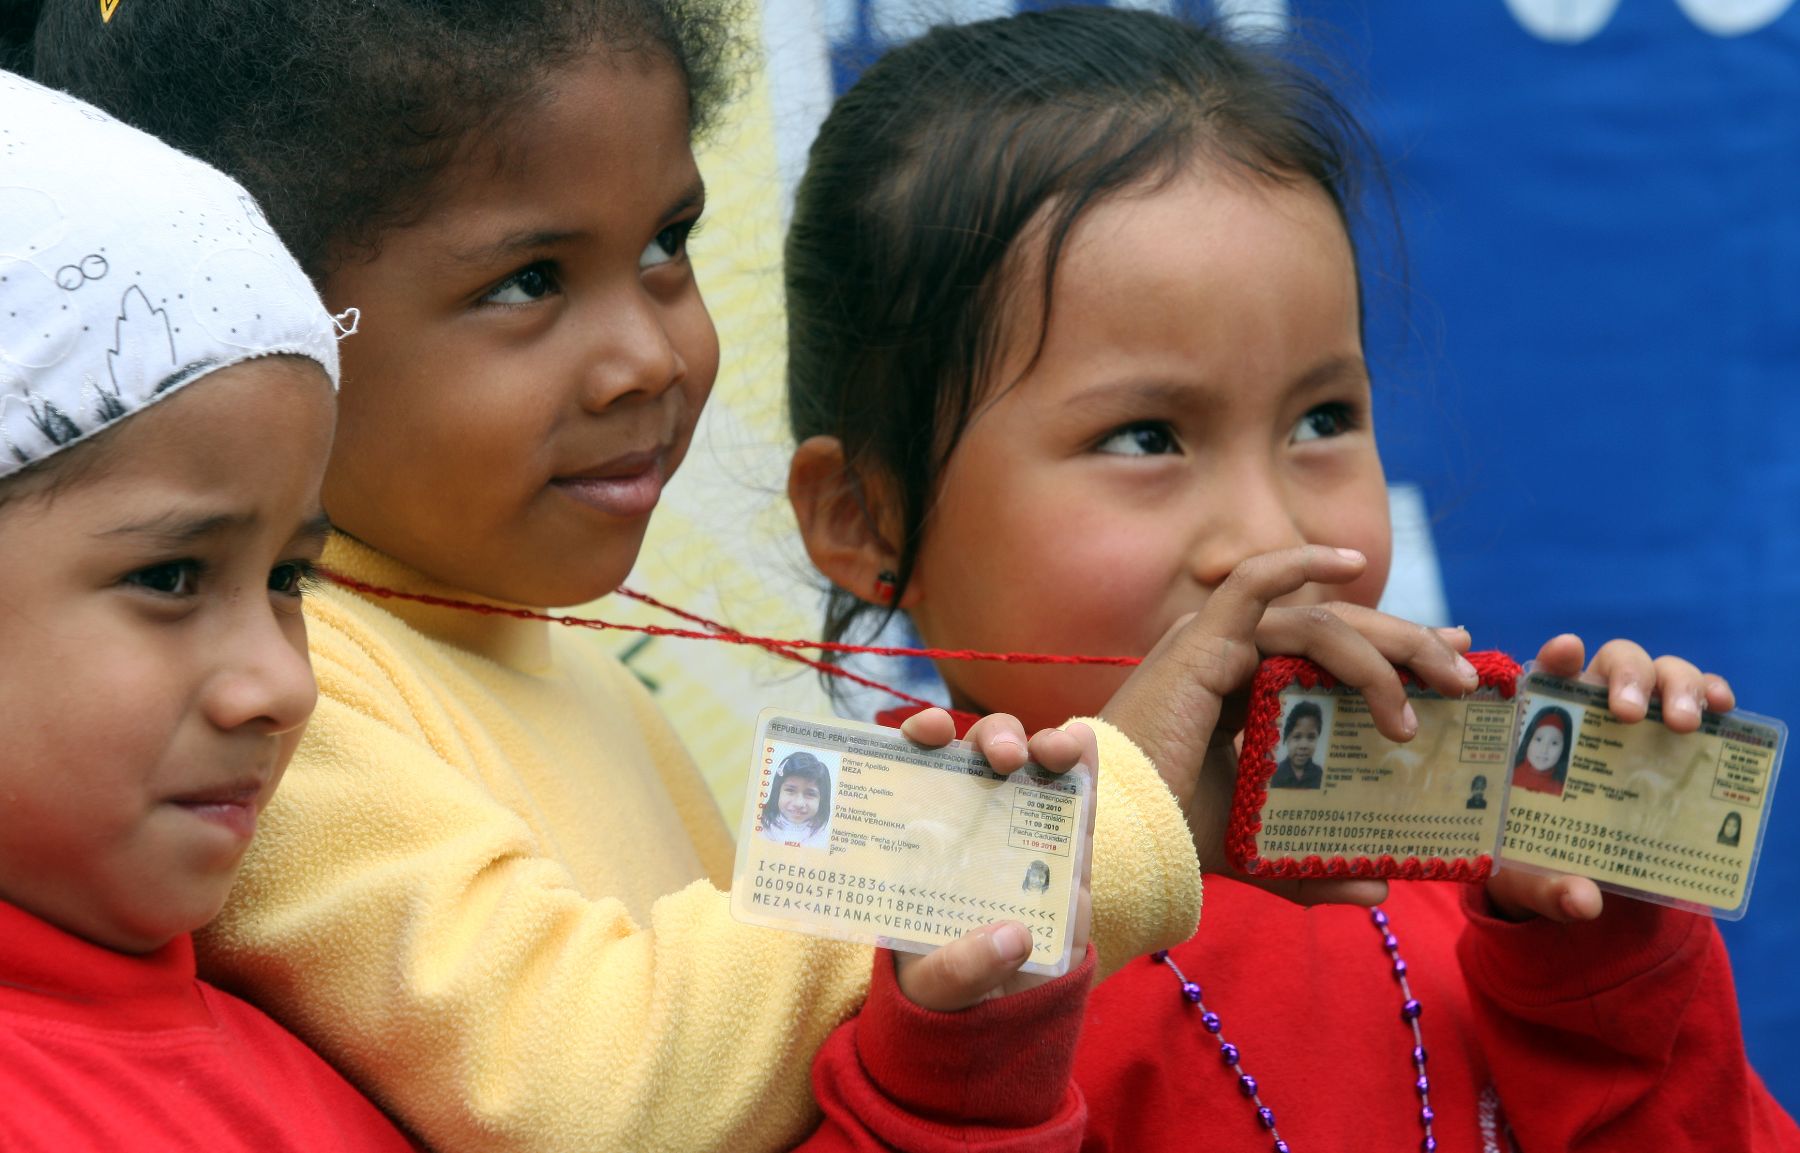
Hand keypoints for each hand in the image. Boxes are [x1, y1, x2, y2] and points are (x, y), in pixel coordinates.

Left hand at [892, 722, 1097, 1009]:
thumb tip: (1014, 938)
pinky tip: (1082, 741)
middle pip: (977, 759)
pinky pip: (1076, 805)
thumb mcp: (935, 989)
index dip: (920, 737)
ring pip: (1031, 771)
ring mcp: (1020, 835)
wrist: (998, 1022)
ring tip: (1055, 749)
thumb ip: (961, 968)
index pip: (913, 771)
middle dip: (991, 739)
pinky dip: (1082, 769)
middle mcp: (969, 823)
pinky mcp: (1066, 856)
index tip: (930, 731)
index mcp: (921, 839)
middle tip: (1001, 758)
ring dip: (1044, 746)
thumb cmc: (947, 992)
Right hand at [1098, 545, 1479, 907]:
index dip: (1396, 655)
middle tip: (1466, 678)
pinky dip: (1300, 564)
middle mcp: (1231, 659)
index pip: (1333, 658)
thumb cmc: (1169, 835)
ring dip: (1386, 645)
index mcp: (1243, 693)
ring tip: (1437, 685)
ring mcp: (1215, 644)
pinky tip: (1353, 563)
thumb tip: (1376, 888)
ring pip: (1319, 622)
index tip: (1454, 664)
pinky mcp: (1202, 641)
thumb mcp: (1259, 848)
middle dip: (1410, 648)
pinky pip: (1254, 584)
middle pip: (1339, 636)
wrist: (1116, 836)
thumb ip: (1313, 865)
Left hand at [1486, 634, 1736, 921]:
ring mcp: (1641, 715)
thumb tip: (1583, 902)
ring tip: (1685, 723)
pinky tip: (1722, 708)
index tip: (1566, 652)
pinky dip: (1713, 694)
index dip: (1555, 660)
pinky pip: (1702, 698)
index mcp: (1543, 728)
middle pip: (1611, 665)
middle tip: (1632, 713)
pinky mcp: (1680, 732)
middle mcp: (1591, 708)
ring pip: (1660, 672)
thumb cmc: (1539, 859)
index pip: (1544, 679)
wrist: (1580, 871)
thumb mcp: (1528, 878)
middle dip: (1625, 678)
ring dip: (1676, 686)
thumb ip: (1546, 889)